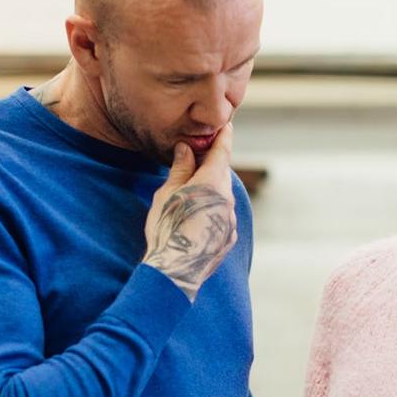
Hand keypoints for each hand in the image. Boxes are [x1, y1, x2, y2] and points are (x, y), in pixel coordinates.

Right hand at [143, 124, 236, 299]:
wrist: (175, 270)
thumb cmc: (167, 227)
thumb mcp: (168, 193)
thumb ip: (180, 168)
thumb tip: (186, 149)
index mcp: (213, 181)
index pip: (222, 151)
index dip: (223, 136)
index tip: (226, 125)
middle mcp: (227, 199)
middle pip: (221, 174)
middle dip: (211, 165)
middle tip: (197, 157)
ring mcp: (230, 220)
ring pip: (222, 197)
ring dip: (210, 191)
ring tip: (190, 192)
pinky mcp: (228, 238)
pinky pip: (221, 217)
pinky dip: (211, 211)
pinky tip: (194, 218)